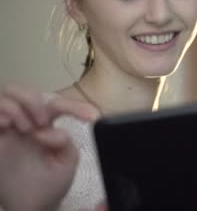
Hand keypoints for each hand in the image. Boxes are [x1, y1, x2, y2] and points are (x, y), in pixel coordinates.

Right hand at [0, 84, 97, 210]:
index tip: (92, 118)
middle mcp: (24, 122)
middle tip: (41, 121)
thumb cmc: (50, 183)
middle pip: (23, 91)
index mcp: (45, 126)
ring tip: (25, 128)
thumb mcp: (67, 162)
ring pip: (6, 94)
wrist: (31, 206)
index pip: (57, 105)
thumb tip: (47, 130)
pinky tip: (7, 124)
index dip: (75, 106)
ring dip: (16, 105)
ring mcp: (7, 129)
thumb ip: (65, 142)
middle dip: (33, 100)